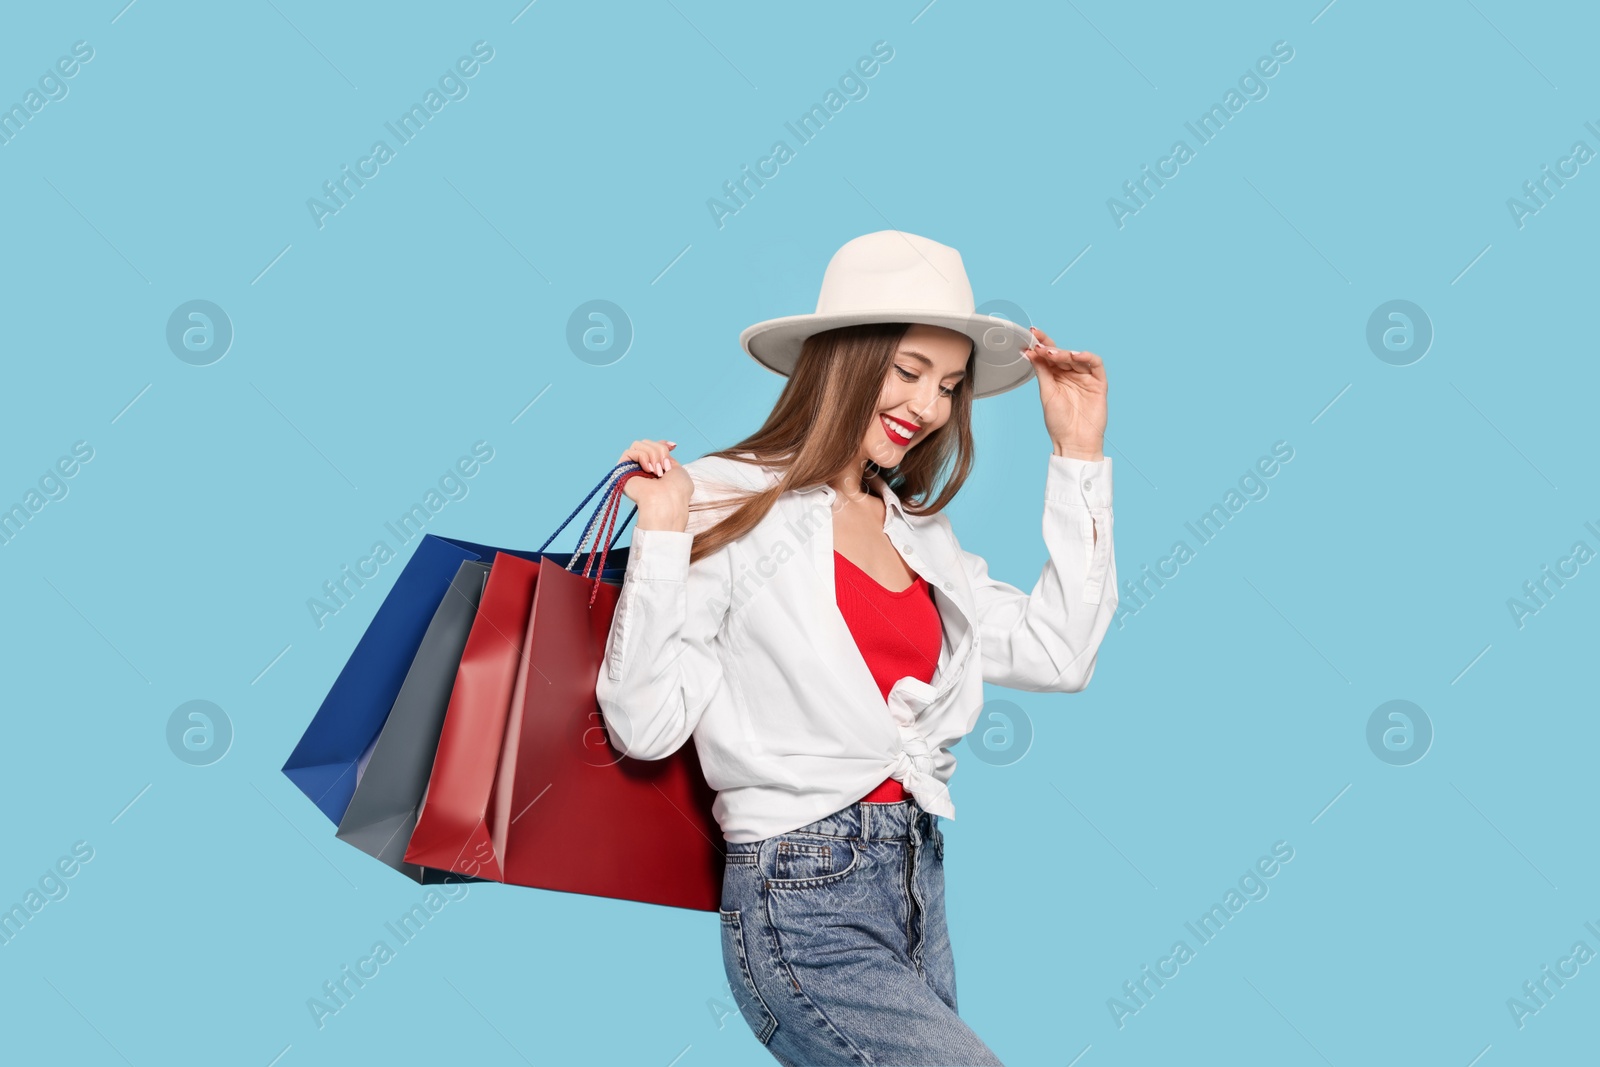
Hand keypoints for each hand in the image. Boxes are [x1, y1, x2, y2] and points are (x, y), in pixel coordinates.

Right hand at [617, 439, 691, 508]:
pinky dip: (643, 457)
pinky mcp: (621, 471)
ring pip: (638, 444)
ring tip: (658, 471)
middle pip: (647, 442)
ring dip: (653, 454)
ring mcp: (631, 470)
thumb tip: (666, 445)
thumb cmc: (676, 490)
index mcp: (655, 469)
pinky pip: (629, 452)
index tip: (673, 447)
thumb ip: (667, 456)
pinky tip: (649, 470)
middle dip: (660, 450)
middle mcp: (641, 469)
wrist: (667, 502)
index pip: (653, 446)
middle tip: (666, 467)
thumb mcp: (678, 468)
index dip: (662, 443)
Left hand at [1021, 326, 1106, 459]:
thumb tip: (1031, 352)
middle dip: (1049, 348)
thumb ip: (1042, 372)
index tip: (1031, 334)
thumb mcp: (1047, 393)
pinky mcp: (1099, 383)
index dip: (1041, 344)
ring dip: (1064, 352)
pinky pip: (1095, 365)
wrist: (1074, 442)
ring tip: (1052, 353)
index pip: (1049, 356)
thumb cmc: (1059, 422)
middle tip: (1038, 345)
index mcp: (1056, 377)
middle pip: (1062, 354)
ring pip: (1077, 358)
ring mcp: (1085, 378)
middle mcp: (1070, 375)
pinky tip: (1075, 355)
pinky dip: (1087, 357)